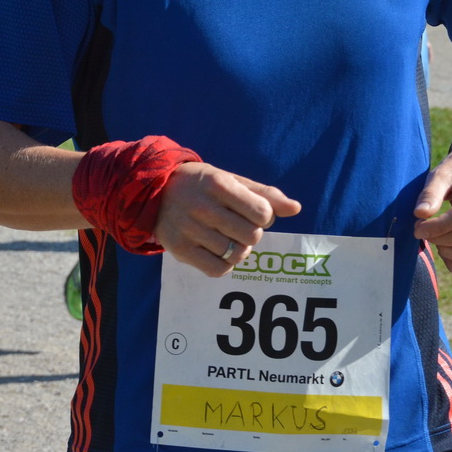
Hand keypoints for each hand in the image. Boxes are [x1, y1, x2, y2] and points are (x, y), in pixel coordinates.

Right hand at [153, 163, 300, 277]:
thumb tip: (296, 208)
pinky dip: (225, 265)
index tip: (251, 212)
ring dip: (239, 250)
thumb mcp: (232, 180)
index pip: (263, 213)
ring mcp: (188, 229)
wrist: (155, 191)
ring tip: (227, 238)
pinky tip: (218, 252)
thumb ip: (265, 195)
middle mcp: (201, 206)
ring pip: (237, 255)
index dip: (263, 216)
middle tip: (238, 226)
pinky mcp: (179, 249)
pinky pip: (218, 270)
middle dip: (252, 234)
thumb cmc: (203, 185)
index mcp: (218, 184)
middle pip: (252, 236)